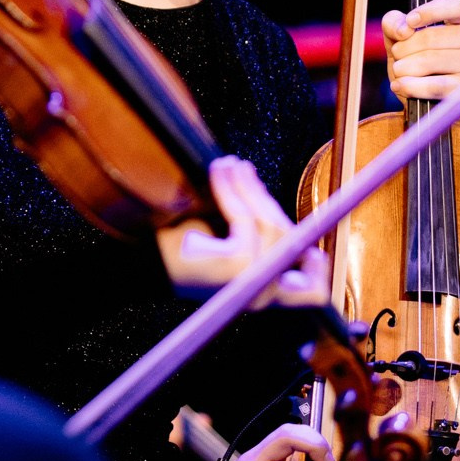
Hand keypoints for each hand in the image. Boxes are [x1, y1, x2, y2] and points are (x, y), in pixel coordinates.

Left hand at [157, 156, 328, 306]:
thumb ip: (254, 225)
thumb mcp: (227, 238)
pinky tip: (218, 173)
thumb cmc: (180, 249)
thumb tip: (266, 193)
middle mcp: (262, 295)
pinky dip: (231, 190)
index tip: (312, 246)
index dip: (318, 269)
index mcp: (262, 293)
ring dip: (246, 187)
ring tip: (227, 165)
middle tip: (241, 167)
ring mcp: (251, 282)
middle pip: (289, 237)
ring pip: (269, 223)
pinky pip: (244, 218)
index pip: (310, 292)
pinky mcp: (236, 266)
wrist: (141, 260)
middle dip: (262, 196)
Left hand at [381, 0, 459, 106]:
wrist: (426, 100)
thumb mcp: (400, 38)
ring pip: (433, 60)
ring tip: (399, 71)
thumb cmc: (416, 61)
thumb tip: (403, 29)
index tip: (410, 21)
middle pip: (434, 36)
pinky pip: (438, 85)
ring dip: (406, 67)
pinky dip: (413, 86)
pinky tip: (399, 85)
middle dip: (406, 47)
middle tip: (396, 55)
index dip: (432, 11)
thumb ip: (394, 24)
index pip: (456, 5)